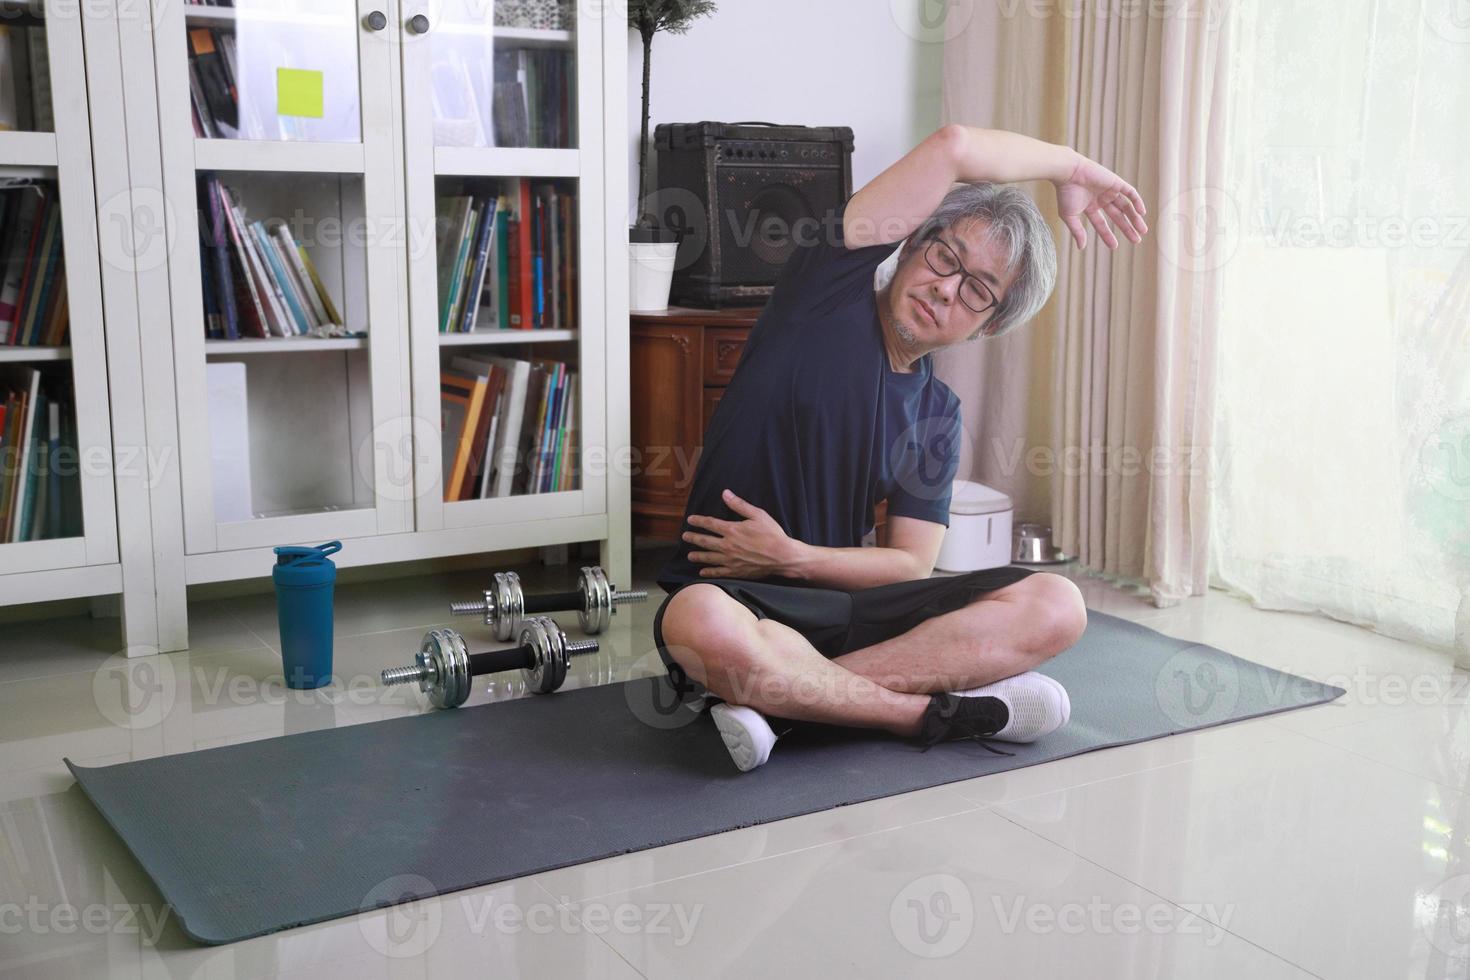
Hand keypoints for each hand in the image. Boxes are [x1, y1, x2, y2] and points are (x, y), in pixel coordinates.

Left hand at [682, 489, 799, 579]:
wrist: (783, 556)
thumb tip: (725, 493)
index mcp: (732, 530)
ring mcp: (730, 560)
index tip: (690, 520)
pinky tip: (702, 572)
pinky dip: (709, 572)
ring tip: (689, 555)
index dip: (698, 521)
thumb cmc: (772, 534)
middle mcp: (727, 545)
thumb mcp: (758, 515)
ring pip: (708, 557)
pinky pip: (718, 572)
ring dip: (697, 555)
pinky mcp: (736, 571)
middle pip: (704, 541)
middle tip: (684, 537)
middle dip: (693, 538)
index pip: (710, 524)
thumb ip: (739, 505)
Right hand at [1053, 154, 1148, 249]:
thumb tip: (1081, 248)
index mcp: (1090, 206)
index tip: (1115, 247)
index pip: (1102, 223)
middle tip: (1137, 240)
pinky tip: (1142, 213)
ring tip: (1143, 231)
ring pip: (1127, 206)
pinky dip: (1137, 202)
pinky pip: (1130, 193)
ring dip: (1135, 218)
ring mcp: (1110, 190)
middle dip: (1127, 228)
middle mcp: (1101, 199)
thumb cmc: (1066, 193)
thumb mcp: (1070, 216)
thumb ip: (1077, 231)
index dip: (1108, 235)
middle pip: (1118, 216)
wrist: (1069, 172)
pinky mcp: (1116, 182)